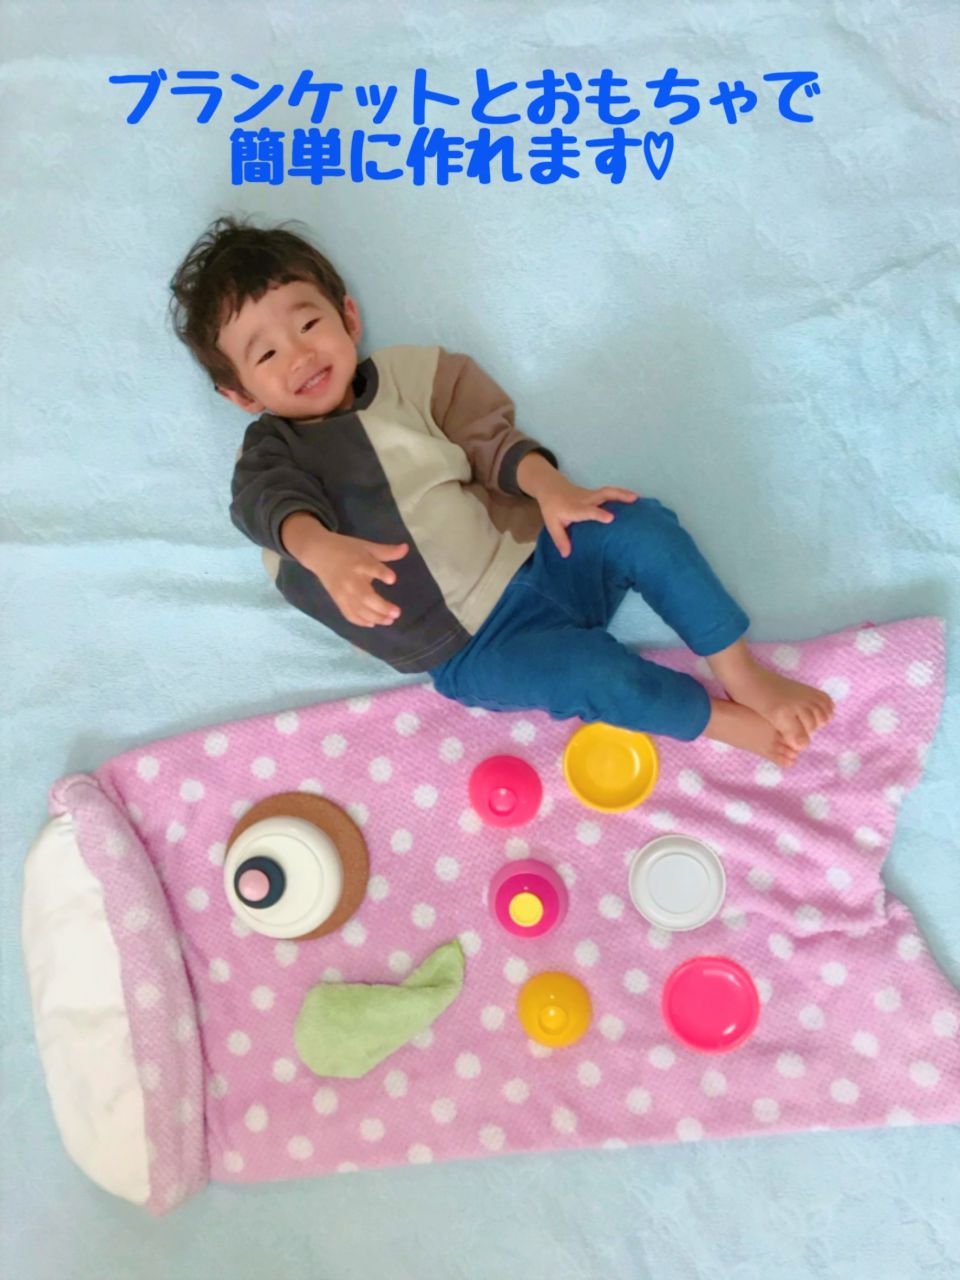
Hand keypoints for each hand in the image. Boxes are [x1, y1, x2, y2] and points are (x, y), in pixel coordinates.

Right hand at [281, 514, 407, 626]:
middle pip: (366, 596)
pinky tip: (372, 624)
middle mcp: (351, 579)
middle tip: (397, 613)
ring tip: (389, 621)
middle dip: (381, 607)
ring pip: (359, 609)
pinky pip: (348, 614)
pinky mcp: (337, 599)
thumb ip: (386, 551)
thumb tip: (406, 548)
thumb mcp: (366, 546)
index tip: (393, 579)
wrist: (318, 553)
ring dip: (375, 617)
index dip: (382, 573)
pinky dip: (360, 621)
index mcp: (359, 562)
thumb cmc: (346, 549)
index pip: (371, 568)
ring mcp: (343, 592)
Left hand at [537, 478, 638, 557]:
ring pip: (608, 491)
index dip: (599, 514)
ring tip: (637, 498)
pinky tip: (631, 499)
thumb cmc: (552, 508)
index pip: (588, 511)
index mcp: (575, 508)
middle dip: (618, 496)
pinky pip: (608, 493)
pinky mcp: (595, 494)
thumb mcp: (552, 525)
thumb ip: (560, 539)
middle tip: (634, 500)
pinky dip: (620, 495)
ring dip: (623, 493)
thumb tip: (567, 555)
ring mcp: (591, 495)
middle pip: (603, 494)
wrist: (551, 488)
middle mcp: (585, 500)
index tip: (611, 518)